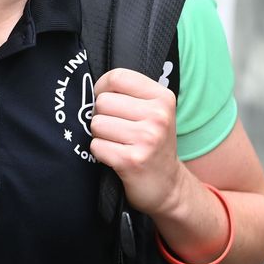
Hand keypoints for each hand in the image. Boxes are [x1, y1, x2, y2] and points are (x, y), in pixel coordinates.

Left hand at [89, 68, 183, 215]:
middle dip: (102, 116)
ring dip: (100, 135)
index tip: (108, 101)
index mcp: (163, 98)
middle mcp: (158, 116)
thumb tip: (94, 87)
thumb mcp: (155, 112)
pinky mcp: (132, 161)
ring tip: (118, 143)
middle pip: (102, 102)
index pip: (117, 77)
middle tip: (117, 129)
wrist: (168, 186)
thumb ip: (130, 94)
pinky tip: (116, 157)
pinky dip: (100, 152)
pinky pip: (96, 146)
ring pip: (96, 124)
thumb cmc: (153, 144)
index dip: (103, 88)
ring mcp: (146, 139)